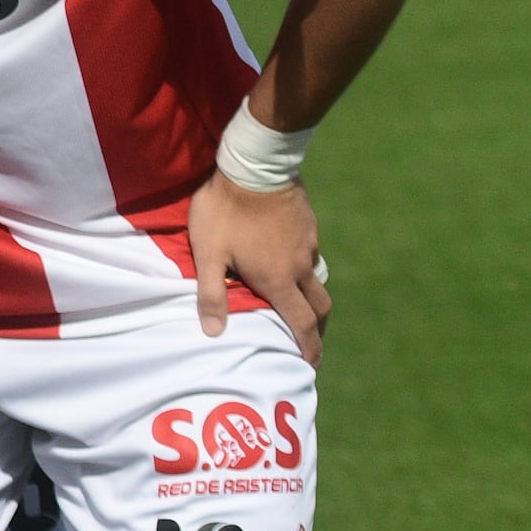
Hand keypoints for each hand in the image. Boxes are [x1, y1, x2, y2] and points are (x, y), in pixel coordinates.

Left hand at [188, 174, 327, 357]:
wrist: (255, 167)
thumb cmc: (225, 212)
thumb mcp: (209, 254)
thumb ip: (212, 294)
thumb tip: (213, 333)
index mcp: (278, 279)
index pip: (301, 323)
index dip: (308, 346)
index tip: (312, 364)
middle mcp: (300, 266)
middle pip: (320, 305)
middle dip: (318, 328)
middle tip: (313, 341)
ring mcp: (308, 243)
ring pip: (316, 278)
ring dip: (312, 297)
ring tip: (300, 305)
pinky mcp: (309, 224)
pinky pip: (312, 254)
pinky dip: (306, 269)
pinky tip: (291, 263)